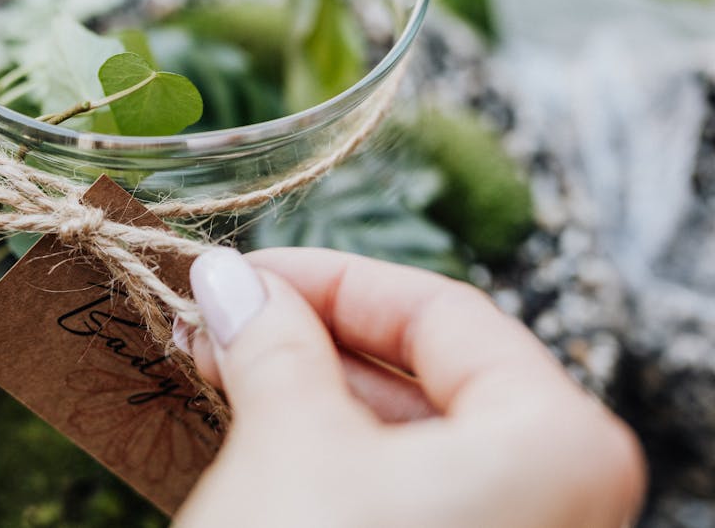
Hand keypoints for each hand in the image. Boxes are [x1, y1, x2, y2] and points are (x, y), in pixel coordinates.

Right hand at [174, 248, 644, 526]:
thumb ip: (269, 340)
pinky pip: (393, 490)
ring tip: (213, 366)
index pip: (441, 311)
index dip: (328, 278)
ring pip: (402, 434)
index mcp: (554, 441)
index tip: (241, 272)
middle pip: (423, 372)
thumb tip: (227, 278)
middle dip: (306, 337)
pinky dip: (320, 451)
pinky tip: (248, 425)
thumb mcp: (287, 443)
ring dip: (303, 392)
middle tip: (213, 318)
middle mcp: (553, 494)